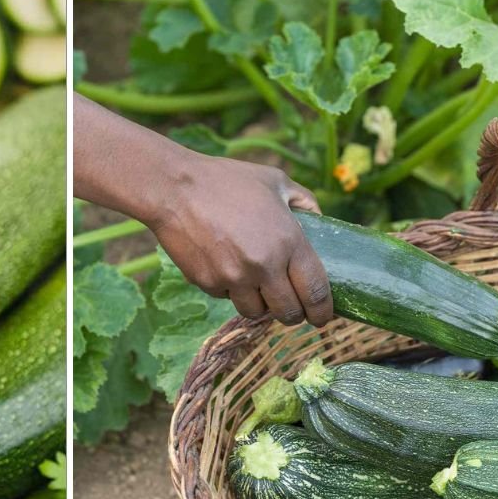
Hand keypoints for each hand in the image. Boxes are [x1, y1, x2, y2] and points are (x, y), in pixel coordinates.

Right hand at [146, 152, 332, 326]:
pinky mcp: (208, 283)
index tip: (322, 318)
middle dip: (293, 314)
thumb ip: (304, 201)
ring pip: (256, 311)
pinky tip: (226, 266)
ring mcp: (234, 278)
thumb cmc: (227, 180)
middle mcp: (264, 266)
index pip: (315, 291)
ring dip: (260, 304)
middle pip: (288, 312)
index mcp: (288, 241)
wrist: (175, 189)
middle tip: (291, 307)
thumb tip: (319, 220)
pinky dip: (231, 289)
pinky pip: (227, 297)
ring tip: (256, 285)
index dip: (322, 311)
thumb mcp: (275, 181)